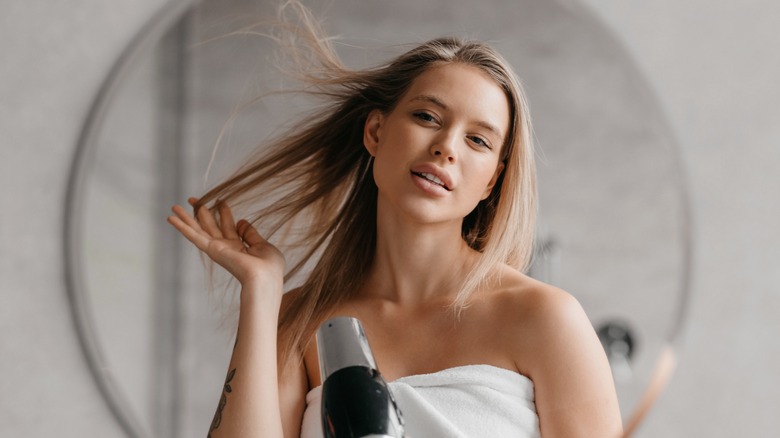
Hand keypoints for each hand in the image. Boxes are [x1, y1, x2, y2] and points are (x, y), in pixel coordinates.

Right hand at [167, 198, 285, 289]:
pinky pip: (194, 236)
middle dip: (202, 211)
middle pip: (210, 226)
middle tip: (192, 199)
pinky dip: (182, 227)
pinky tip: (171, 219)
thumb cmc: (269, 267)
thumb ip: (250, 234)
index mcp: (239, 247)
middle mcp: (226, 248)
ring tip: (174, 207)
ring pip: (197, 230)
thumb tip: (242, 221)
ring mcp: (217, 249)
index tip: (221, 201)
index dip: (224, 213)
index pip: (228, 226)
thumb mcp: (262, 245)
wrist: (265, 278)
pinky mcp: (211, 250)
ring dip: (185, 218)